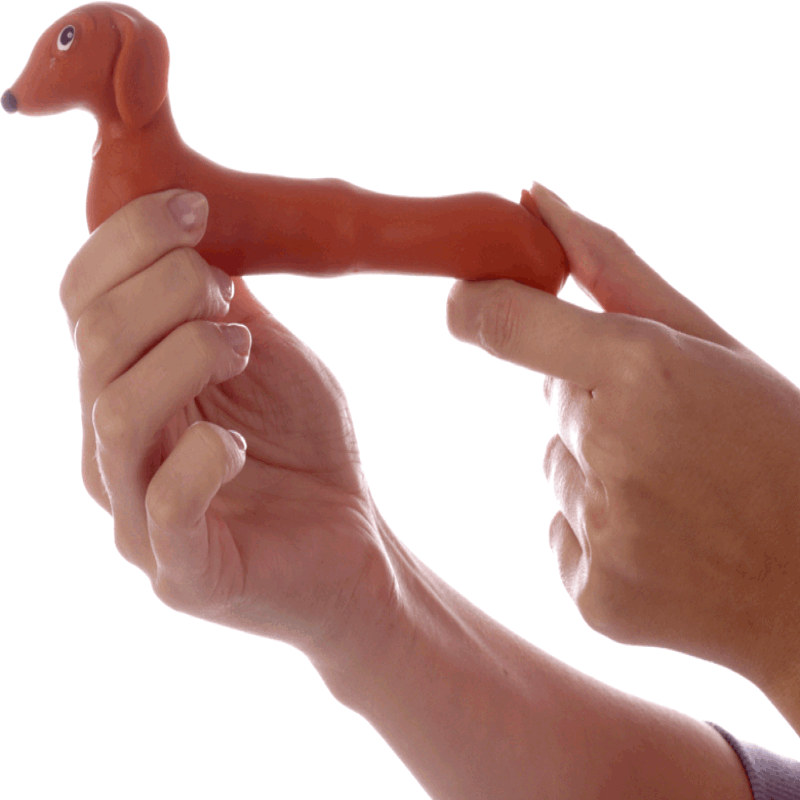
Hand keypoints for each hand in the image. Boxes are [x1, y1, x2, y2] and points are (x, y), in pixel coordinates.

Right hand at [59, 189, 396, 664]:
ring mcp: (134, 513)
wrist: (350, 544)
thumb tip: (194, 223)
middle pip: (94, 344)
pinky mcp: (179, 570)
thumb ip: (224, 302)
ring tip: (243, 348)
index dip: (126, 240)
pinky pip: (165, 503)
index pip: (82, 299)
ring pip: (117, 412)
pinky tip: (240, 445)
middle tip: (227, 288)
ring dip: (184, 356)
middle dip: (163, 289)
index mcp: (126, 384)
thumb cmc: (304, 447)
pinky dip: (204, 456)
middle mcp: (111, 446)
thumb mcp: (268, 356)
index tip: (195, 207)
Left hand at [446, 183, 799, 708]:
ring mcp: (601, 529)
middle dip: (595, 403)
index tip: (467, 303)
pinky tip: (664, 541)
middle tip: (674, 434)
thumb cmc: (781, 448)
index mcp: (643, 369)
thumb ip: (617, 271)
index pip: (504, 323)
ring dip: (599, 469)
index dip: (474, 305)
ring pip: (556, 467)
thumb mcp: (718, 344)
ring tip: (678, 490)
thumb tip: (535, 201)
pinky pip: (561, 534)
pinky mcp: (592, 594)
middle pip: (549, 401)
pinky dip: (598, 533)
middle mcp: (611, 448)